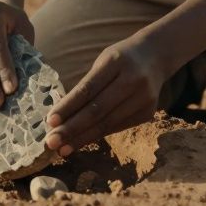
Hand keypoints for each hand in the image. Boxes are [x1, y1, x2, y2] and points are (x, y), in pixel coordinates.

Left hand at [45, 36, 168, 156]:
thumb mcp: (103, 61)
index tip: (50, 122)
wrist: (155, 56)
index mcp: (116, 61)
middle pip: (98, 110)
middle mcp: (133, 80)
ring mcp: (143, 98)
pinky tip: (81, 142)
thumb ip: (86, 85)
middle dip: (72, 129)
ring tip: (63, 149)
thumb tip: (62, 115)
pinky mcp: (148, 112)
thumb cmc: (120, 59)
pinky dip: (97, 135)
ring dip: (82, 138)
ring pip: (107, 123)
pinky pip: (117, 127)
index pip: (88, 89)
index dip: (68, 107)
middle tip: (51, 142)